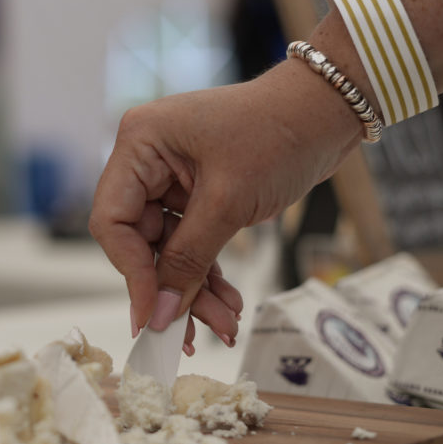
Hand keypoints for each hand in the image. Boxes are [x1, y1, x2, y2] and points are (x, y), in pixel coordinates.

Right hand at [89, 60, 361, 347]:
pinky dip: (208, 273)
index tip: (153, 317)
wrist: (330, 110)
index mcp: (139, 144)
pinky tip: (227, 302)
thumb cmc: (281, 131)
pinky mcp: (197, 193)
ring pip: (168, 249)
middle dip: (170, 288)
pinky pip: (191, 243)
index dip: (131, 273)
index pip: (112, 222)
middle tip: (188, 334)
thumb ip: (189, 260)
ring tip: (224, 323)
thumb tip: (161, 316)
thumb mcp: (228, 202)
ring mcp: (171, 177)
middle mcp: (147, 160)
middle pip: (139, 241)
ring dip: (193, 289)